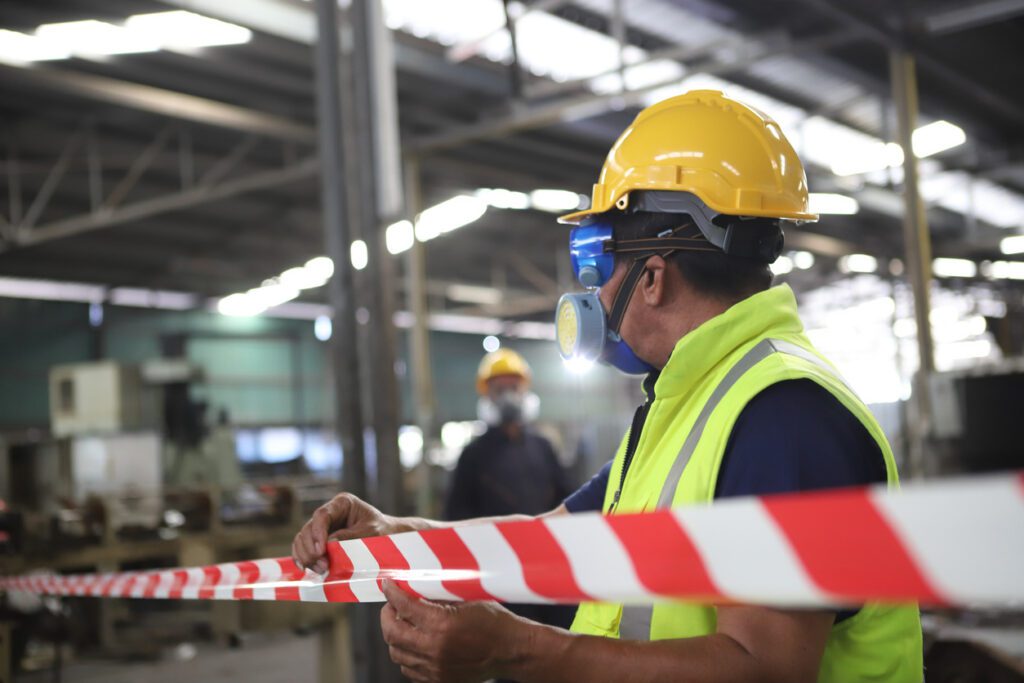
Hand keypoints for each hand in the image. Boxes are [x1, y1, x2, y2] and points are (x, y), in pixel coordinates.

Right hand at [291, 493, 400, 574]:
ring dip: (306, 556)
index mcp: (342, 503)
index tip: (321, 551)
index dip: (317, 533)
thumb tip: (329, 544)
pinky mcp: (319, 540)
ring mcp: (322, 527)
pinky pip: (304, 548)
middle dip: (311, 549)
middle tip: (323, 566)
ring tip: (321, 570)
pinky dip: (303, 558)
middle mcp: (329, 513)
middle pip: (308, 528)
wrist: (387, 537)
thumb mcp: (371, 532)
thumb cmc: (382, 531)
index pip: (322, 515)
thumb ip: (351, 537)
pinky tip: (308, 569)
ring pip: (303, 539)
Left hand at [380, 579, 524, 682]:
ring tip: (403, 625)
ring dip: (395, 637)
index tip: (388, 587)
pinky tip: (414, 644)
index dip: (392, 594)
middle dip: (387, 616)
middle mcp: (434, 648)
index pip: (404, 607)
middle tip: (391, 607)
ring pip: (397, 653)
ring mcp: (435, 668)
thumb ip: (437, 598)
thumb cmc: (495, 622)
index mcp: (441, 624)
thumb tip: (414, 589)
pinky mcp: (438, 679)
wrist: (512, 650)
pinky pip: (409, 669)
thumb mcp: (465, 601)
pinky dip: (406, 655)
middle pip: (392, 633)